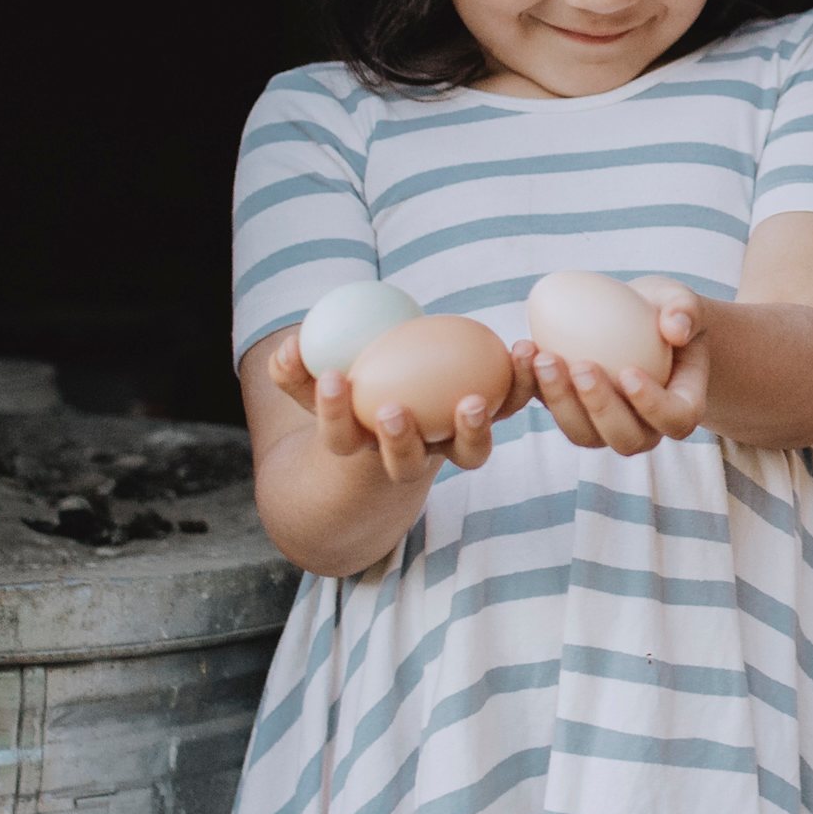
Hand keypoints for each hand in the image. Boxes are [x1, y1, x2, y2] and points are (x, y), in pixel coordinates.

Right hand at [278, 327, 513, 485]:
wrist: (406, 402)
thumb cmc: (355, 388)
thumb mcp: (319, 380)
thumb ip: (299, 369)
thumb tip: (290, 348)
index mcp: (362, 444)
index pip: (341, 438)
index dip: (333, 414)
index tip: (332, 378)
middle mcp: (411, 458)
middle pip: (407, 465)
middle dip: (398, 443)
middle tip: (391, 410)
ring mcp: (452, 446)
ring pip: (469, 454)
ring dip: (473, 431)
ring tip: (471, 401)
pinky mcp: (490, 421)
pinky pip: (509, 405)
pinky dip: (519, 382)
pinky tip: (523, 348)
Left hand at [528, 278, 713, 456]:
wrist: (637, 319)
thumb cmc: (665, 311)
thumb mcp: (680, 299)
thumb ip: (685, 309)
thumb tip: (675, 328)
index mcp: (681, 405)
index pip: (676, 419)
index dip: (652, 406)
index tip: (629, 372)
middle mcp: (646, 427)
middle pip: (626, 438)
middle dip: (599, 408)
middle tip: (581, 366)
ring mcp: (607, 428)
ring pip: (584, 436)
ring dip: (560, 402)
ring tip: (543, 358)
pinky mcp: (574, 415)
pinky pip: (554, 412)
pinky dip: (535, 386)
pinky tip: (524, 350)